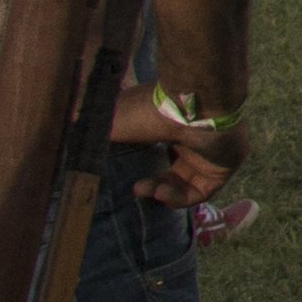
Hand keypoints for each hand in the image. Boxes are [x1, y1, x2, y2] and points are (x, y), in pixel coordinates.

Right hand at [107, 93, 240, 200]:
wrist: (191, 103)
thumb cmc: (152, 108)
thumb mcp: (115, 120)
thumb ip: (98, 134)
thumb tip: (76, 143)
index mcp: (174, 123)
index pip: (161, 149)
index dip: (142, 165)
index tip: (124, 171)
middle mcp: (196, 137)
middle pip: (175, 170)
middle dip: (152, 184)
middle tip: (137, 188)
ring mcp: (213, 151)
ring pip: (187, 183)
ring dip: (162, 192)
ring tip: (146, 190)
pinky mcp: (226, 165)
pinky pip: (203, 191)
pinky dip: (180, 198)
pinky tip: (162, 192)